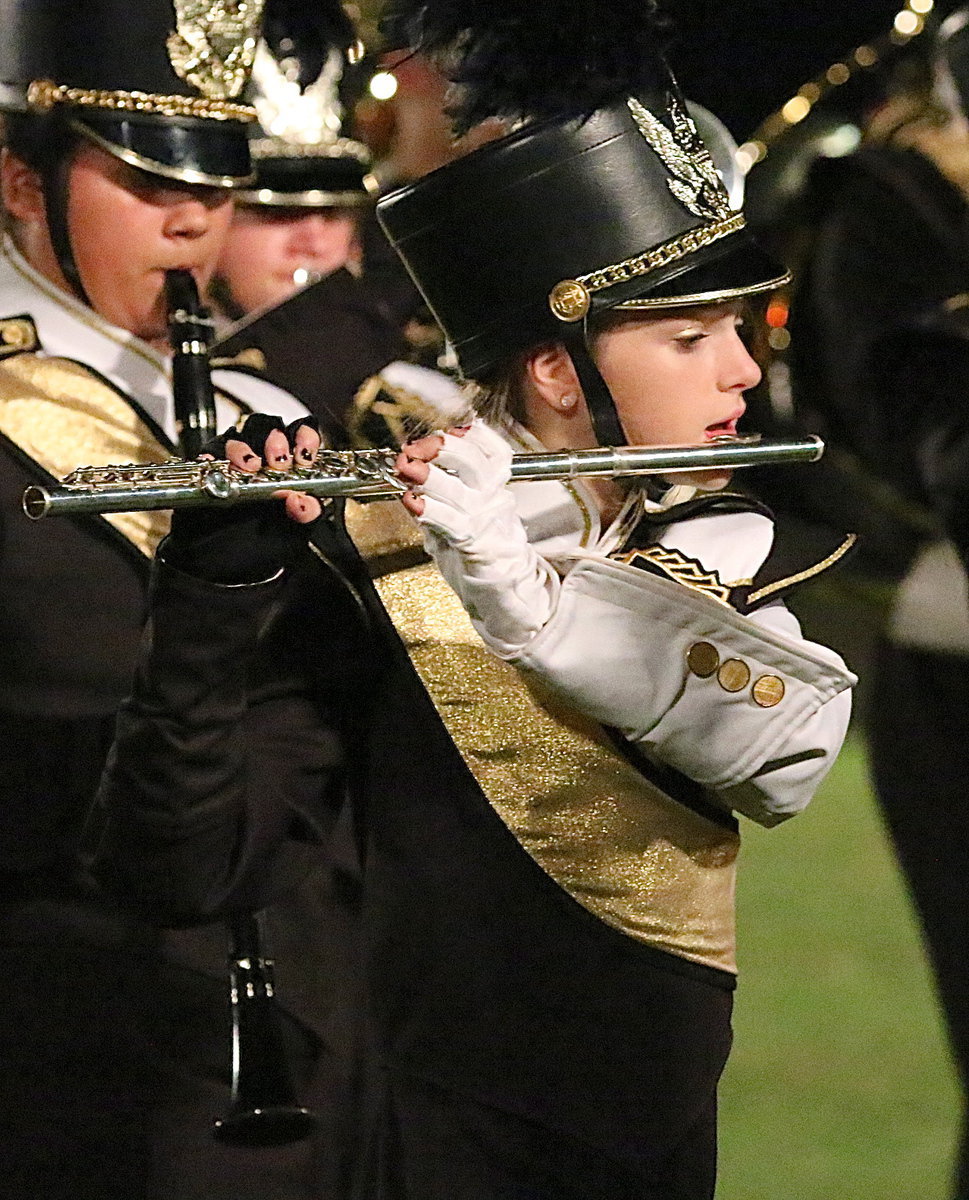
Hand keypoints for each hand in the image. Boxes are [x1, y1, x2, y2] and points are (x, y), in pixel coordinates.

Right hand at [164, 413, 322, 583]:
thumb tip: (307, 503)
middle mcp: (263, 462)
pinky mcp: (207, 472)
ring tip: (248, 466)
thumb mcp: (290, 538)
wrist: (223, 569)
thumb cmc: (260, 549)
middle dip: (275, 440)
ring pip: (237, 438)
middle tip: (277, 459)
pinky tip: (213, 465)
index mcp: (291, 472)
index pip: (301, 440)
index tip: (305, 452)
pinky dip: (210, 457)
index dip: (305, 438)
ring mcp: (234, 465)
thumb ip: (304, 519)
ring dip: (243, 448)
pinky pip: (207, 455)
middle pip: (269, 429)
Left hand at [394, 419, 558, 656]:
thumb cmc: (479, 556)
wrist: (502, 597)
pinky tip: (413, 502)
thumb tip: (414, 466)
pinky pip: (453, 524)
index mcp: (495, 490)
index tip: (451, 429)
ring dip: (431, 477)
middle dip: (444, 450)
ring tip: (406, 468)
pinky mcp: (476, 547)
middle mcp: (494, 502)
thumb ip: (443, 492)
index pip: (494, 452)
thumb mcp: (462, 515)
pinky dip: (431, 511)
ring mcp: (487, 524)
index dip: (475, 436)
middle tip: (416, 447)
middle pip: (477, 464)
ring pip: (462, 491)